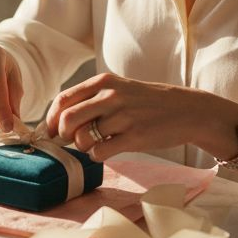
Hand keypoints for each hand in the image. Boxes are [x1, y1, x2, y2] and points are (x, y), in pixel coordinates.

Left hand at [46, 73, 212, 161]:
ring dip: (82, 147)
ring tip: (94, 145)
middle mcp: (111, 96)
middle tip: (72, 141)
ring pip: (82, 138)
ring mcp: (123, 116)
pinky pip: (100, 152)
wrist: (186, 110)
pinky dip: (96, 156)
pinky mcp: (135, 136)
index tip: (51, 131)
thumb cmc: (146, 102)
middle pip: (67, 120)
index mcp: (103, 82)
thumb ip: (91, 99)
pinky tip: (106, 151)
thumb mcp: (118, 89)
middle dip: (63, 135)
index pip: (63, 100)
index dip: (51, 119)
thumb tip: (58, 119)